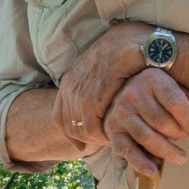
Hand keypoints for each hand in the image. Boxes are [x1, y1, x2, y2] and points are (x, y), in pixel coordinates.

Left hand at [53, 24, 148, 147]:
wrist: (130, 42)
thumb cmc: (121, 53)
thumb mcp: (100, 68)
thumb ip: (92, 83)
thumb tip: (94, 100)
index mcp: (68, 80)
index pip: (58, 115)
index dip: (69, 134)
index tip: (80, 146)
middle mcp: (68, 88)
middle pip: (69, 126)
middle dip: (85, 139)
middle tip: (104, 142)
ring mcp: (78, 93)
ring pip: (80, 130)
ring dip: (96, 139)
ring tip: (114, 140)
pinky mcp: (91, 99)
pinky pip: (91, 128)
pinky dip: (102, 136)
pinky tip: (116, 135)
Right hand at [103, 68, 188, 177]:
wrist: (123, 91)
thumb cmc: (158, 93)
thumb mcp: (178, 93)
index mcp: (153, 78)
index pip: (175, 101)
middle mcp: (133, 92)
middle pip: (161, 121)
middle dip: (178, 135)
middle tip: (186, 140)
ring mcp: (121, 111)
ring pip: (147, 136)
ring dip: (166, 151)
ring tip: (181, 157)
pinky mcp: (112, 128)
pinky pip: (127, 149)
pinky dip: (140, 163)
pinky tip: (152, 172)